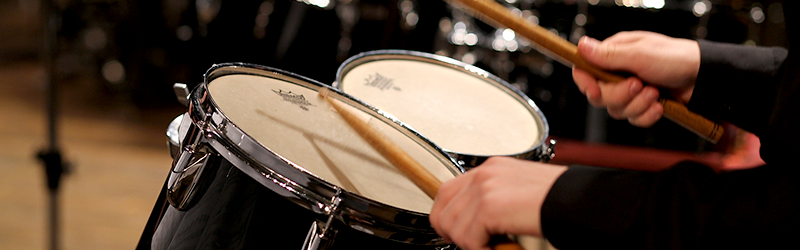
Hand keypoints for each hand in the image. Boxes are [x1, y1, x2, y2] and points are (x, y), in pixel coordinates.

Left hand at [429, 157, 566, 249]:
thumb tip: (470, 222)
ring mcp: (485, 188)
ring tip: (495, 245)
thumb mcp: (517, 193)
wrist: (580, 201)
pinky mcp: (490, 206)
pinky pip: (468, 238)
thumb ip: (492, 201)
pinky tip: (503, 246)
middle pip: (443, 209)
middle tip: (476, 244)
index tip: (457, 234)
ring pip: (453, 228)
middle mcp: (485, 173)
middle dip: (452, 234)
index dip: (447, 217)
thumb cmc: (558, 201)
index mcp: (491, 168)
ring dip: (471, 244)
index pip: (447, 191)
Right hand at [572, 31, 700, 126]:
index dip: (585, 83)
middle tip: (639, 85)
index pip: (584, 70)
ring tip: (655, 92)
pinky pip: (633, 119)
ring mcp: (630, 90)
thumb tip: (581, 46)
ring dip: (636, 105)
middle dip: (619, 96)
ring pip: (616, 110)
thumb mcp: (640, 54)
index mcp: (614, 54)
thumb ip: (608, 55)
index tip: (595, 91)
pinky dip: (646, 115)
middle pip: (599, 95)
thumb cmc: (675, 58)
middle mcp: (618, 72)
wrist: (704, 77)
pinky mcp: (642, 105)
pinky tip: (659, 105)